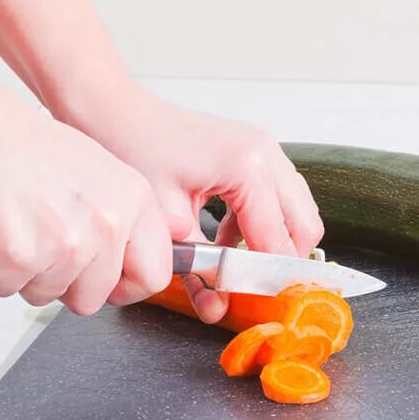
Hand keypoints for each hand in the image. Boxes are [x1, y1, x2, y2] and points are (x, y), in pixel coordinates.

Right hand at [0, 96, 172, 314]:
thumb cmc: (32, 151)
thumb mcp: (104, 174)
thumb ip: (125, 221)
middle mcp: (106, 226)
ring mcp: (64, 246)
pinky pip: (9, 290)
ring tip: (23, 227)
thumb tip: (136, 263)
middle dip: (68, 284)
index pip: (153, 276)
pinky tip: (1, 232)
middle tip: (48, 244)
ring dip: (31, 274)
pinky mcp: (19, 260)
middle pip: (93, 298)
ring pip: (48, 296)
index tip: (110, 284)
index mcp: (133, 202)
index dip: (126, 286)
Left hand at [62, 85, 323, 320]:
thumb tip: (218, 303)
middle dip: (280, 264)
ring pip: (295, 213)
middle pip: (304, 226)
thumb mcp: (165, 218)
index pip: (278, 241)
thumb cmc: (132, 149)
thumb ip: (198, 263)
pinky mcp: (253, 152)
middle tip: (252, 292)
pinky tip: (223, 243)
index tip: (260, 308)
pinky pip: (275, 199)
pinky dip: (258, 226)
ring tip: (233, 269)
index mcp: (248, 168)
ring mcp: (263, 150)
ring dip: (270, 244)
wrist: (114, 111)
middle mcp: (266, 154)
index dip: (268, 280)